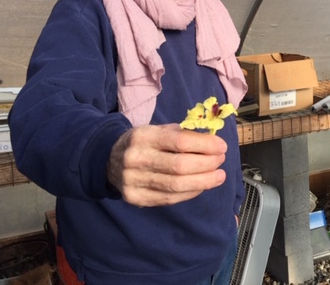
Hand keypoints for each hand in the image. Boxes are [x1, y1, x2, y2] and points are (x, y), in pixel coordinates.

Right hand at [107, 124, 227, 206]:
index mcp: (143, 137)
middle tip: (221, 160)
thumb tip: (212, 142)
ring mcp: (134, 181)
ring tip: (219, 176)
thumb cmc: (143, 143)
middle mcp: (136, 159)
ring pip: (176, 186)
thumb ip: (182, 135)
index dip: (205, 145)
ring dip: (203, 181)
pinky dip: (190, 193)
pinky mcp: (135, 198)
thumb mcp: (157, 130)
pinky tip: (202, 186)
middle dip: (206, 164)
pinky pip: (169, 199)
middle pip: (179, 166)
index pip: (179, 142)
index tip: (221, 146)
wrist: (108, 159)